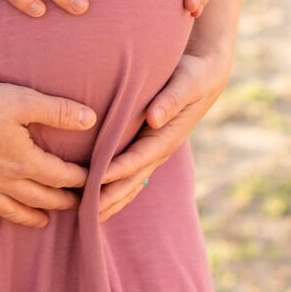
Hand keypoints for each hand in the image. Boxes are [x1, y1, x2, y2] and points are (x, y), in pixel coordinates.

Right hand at [0, 81, 94, 232]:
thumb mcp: (23, 101)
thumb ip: (58, 111)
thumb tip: (91, 119)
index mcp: (24, 161)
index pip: (60, 176)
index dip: (79, 179)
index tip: (93, 181)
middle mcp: (4, 182)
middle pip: (39, 197)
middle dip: (61, 202)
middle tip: (77, 206)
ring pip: (10, 210)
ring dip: (30, 217)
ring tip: (43, 222)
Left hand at [97, 47, 230, 221]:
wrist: (205, 74)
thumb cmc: (194, 75)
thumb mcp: (186, 83)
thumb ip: (171, 99)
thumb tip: (154, 118)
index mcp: (167, 136)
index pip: (138, 158)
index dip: (117, 170)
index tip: (95, 180)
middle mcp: (160, 149)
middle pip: (132, 179)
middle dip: (110, 196)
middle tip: (85, 212)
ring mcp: (155, 150)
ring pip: (131, 182)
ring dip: (111, 198)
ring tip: (87, 216)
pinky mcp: (148, 145)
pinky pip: (132, 172)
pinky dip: (116, 186)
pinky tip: (99, 196)